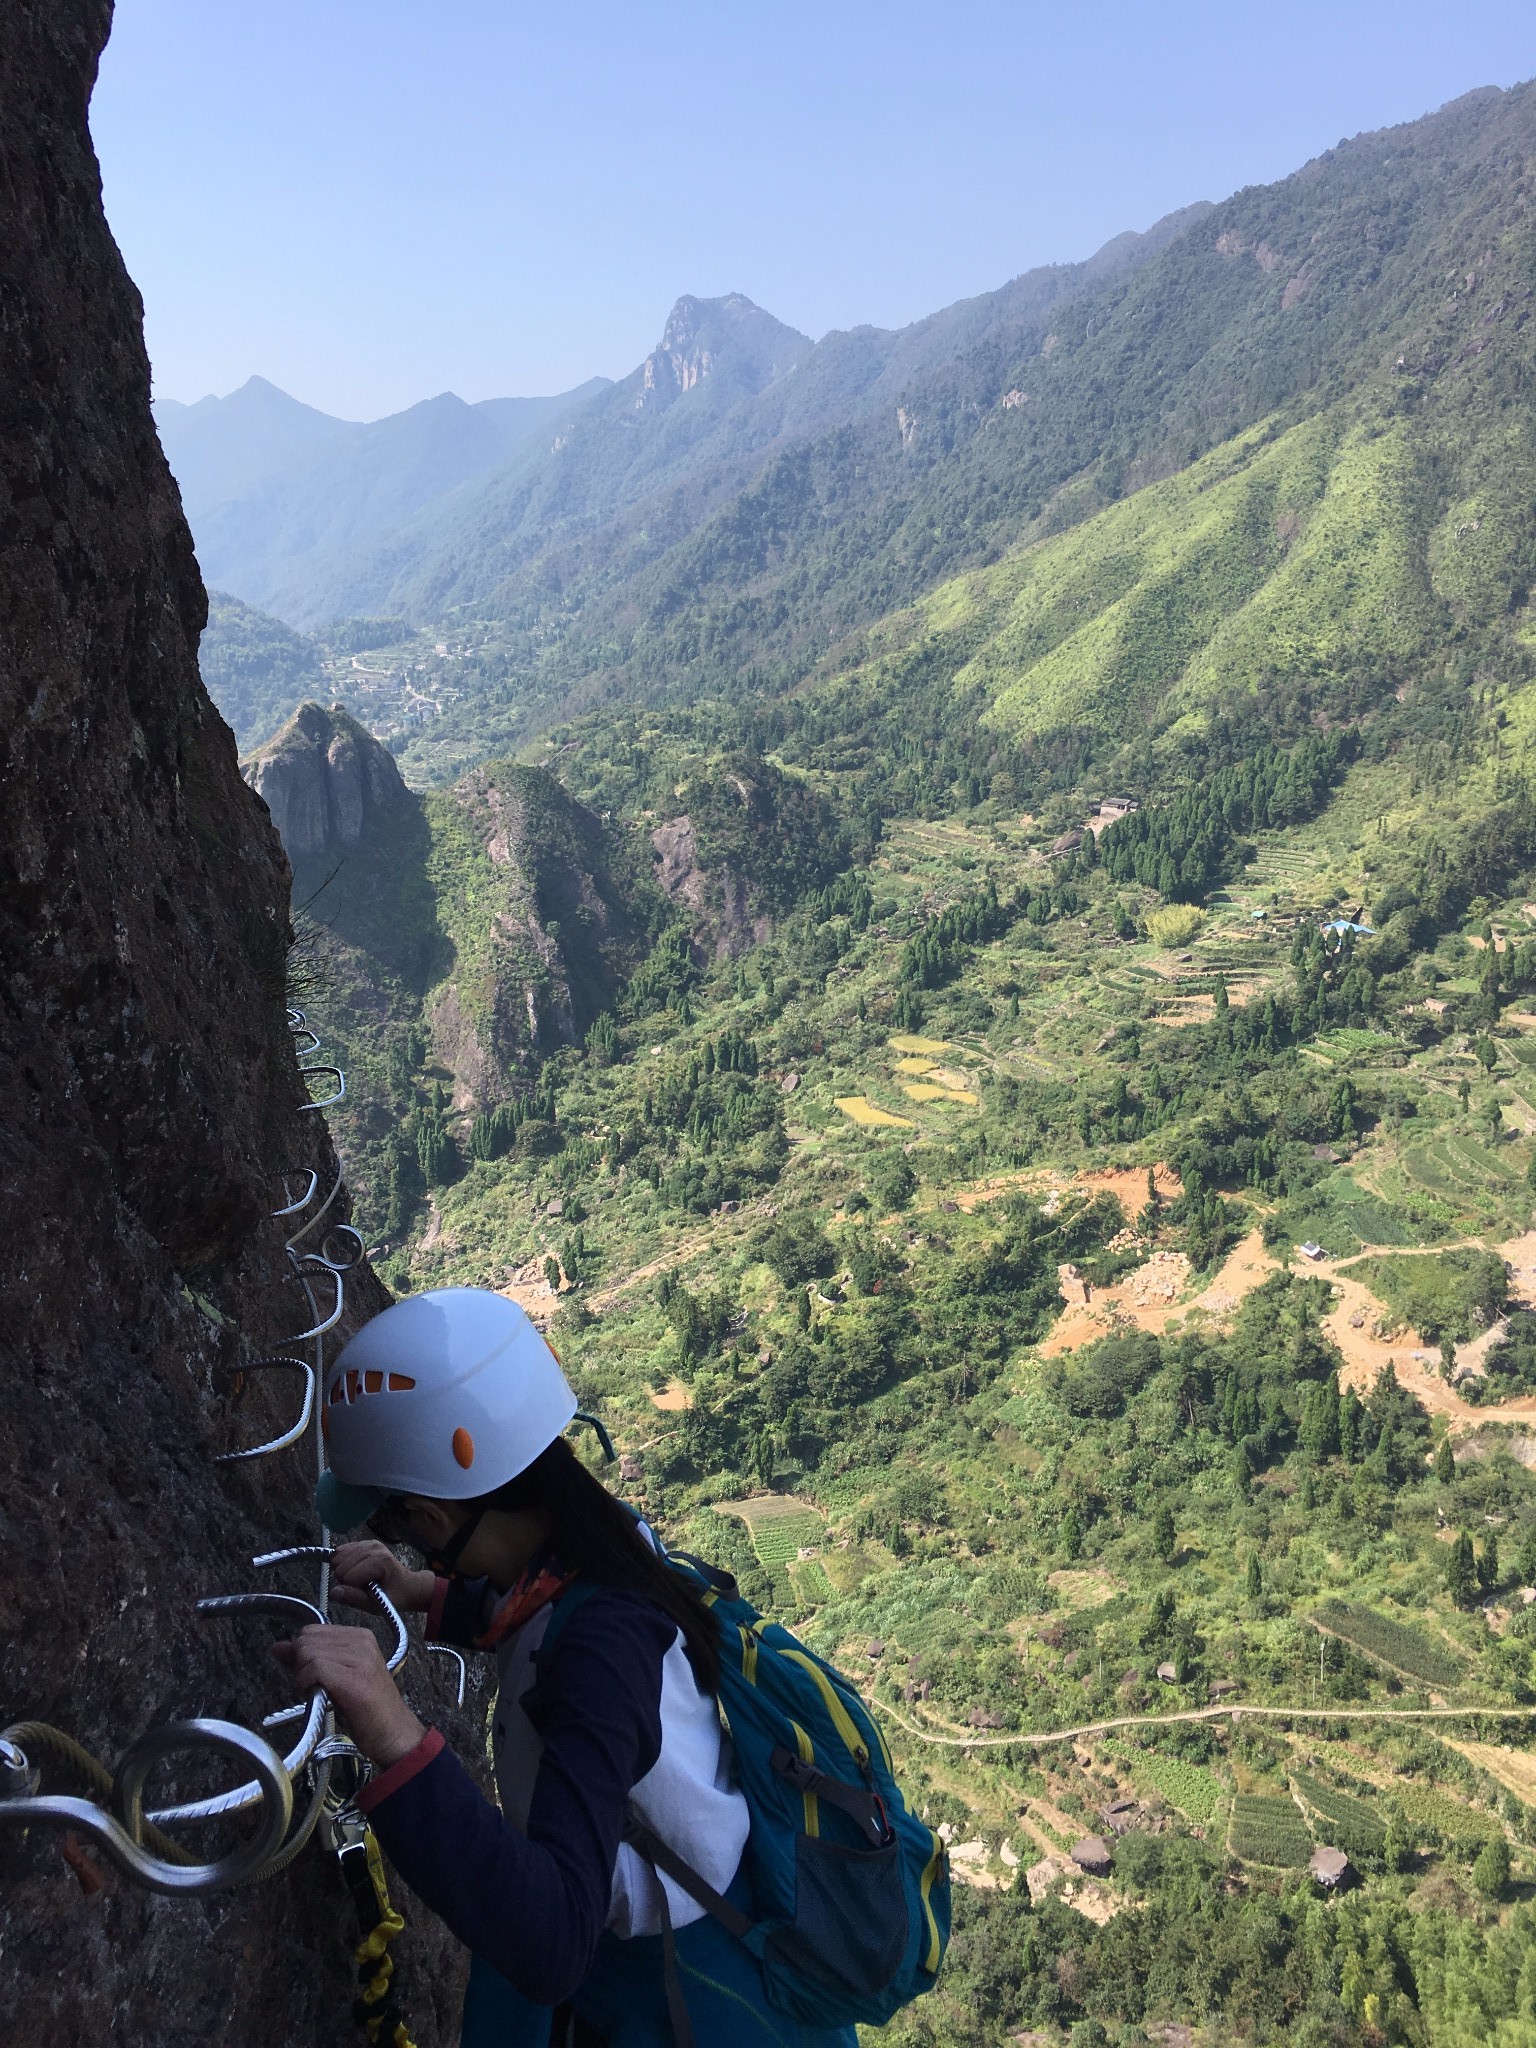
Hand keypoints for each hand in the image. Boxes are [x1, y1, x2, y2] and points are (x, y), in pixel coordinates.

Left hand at [273, 1624, 426, 1768]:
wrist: (394, 1734)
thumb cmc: (366, 1710)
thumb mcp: (337, 1676)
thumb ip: (309, 1659)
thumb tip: (277, 1647)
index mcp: (361, 1636)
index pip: (312, 1630)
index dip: (302, 1654)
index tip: (311, 1675)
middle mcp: (362, 1641)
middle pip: (306, 1640)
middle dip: (299, 1664)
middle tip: (314, 1686)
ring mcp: (360, 1658)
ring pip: (308, 1653)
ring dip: (302, 1676)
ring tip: (318, 1693)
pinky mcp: (353, 1679)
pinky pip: (314, 1668)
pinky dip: (305, 1683)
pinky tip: (316, 1696)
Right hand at [330, 1540, 434, 1615]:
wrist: (406, 1586)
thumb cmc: (393, 1597)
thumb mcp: (375, 1604)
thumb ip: (354, 1598)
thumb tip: (333, 1592)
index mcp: (380, 1561)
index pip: (347, 1577)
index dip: (351, 1589)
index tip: (366, 1591)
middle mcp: (374, 1547)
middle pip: (340, 1566)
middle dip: (346, 1579)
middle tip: (362, 1585)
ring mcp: (369, 1542)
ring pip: (337, 1557)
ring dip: (343, 1571)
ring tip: (359, 1577)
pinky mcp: (363, 1542)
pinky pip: (340, 1550)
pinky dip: (342, 1562)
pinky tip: (355, 1569)